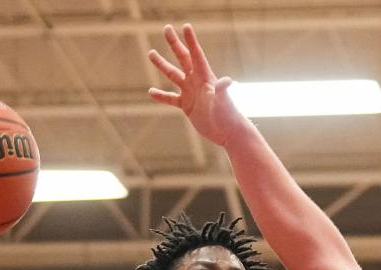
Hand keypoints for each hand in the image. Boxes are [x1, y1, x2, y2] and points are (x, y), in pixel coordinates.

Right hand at [147, 23, 250, 146]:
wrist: (228, 133)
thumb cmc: (229, 116)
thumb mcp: (224, 102)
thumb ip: (222, 91)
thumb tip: (227, 81)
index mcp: (205, 77)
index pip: (196, 54)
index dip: (190, 40)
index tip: (185, 26)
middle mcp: (197, 82)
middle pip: (183, 58)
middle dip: (174, 43)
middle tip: (166, 28)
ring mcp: (191, 93)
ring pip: (174, 75)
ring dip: (162, 64)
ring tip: (151, 53)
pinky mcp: (187, 106)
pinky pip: (171, 99)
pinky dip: (162, 96)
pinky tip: (151, 92)